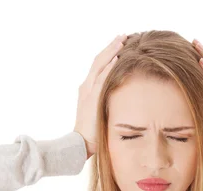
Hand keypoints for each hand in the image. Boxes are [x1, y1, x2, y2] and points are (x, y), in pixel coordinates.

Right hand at [74, 34, 126, 157]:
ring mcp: (88, 91)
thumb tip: (120, 98)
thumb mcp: (99, 112)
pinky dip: (109, 67)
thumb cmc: (92, 132)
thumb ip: (106, 102)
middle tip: (123, 35)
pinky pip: (101, 79)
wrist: (79, 143)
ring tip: (122, 41)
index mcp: (87, 89)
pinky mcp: (92, 98)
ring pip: (100, 65)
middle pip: (99, 61)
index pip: (99, 66)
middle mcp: (86, 86)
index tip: (120, 44)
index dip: (109, 53)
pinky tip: (118, 58)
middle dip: (111, 47)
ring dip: (112, 52)